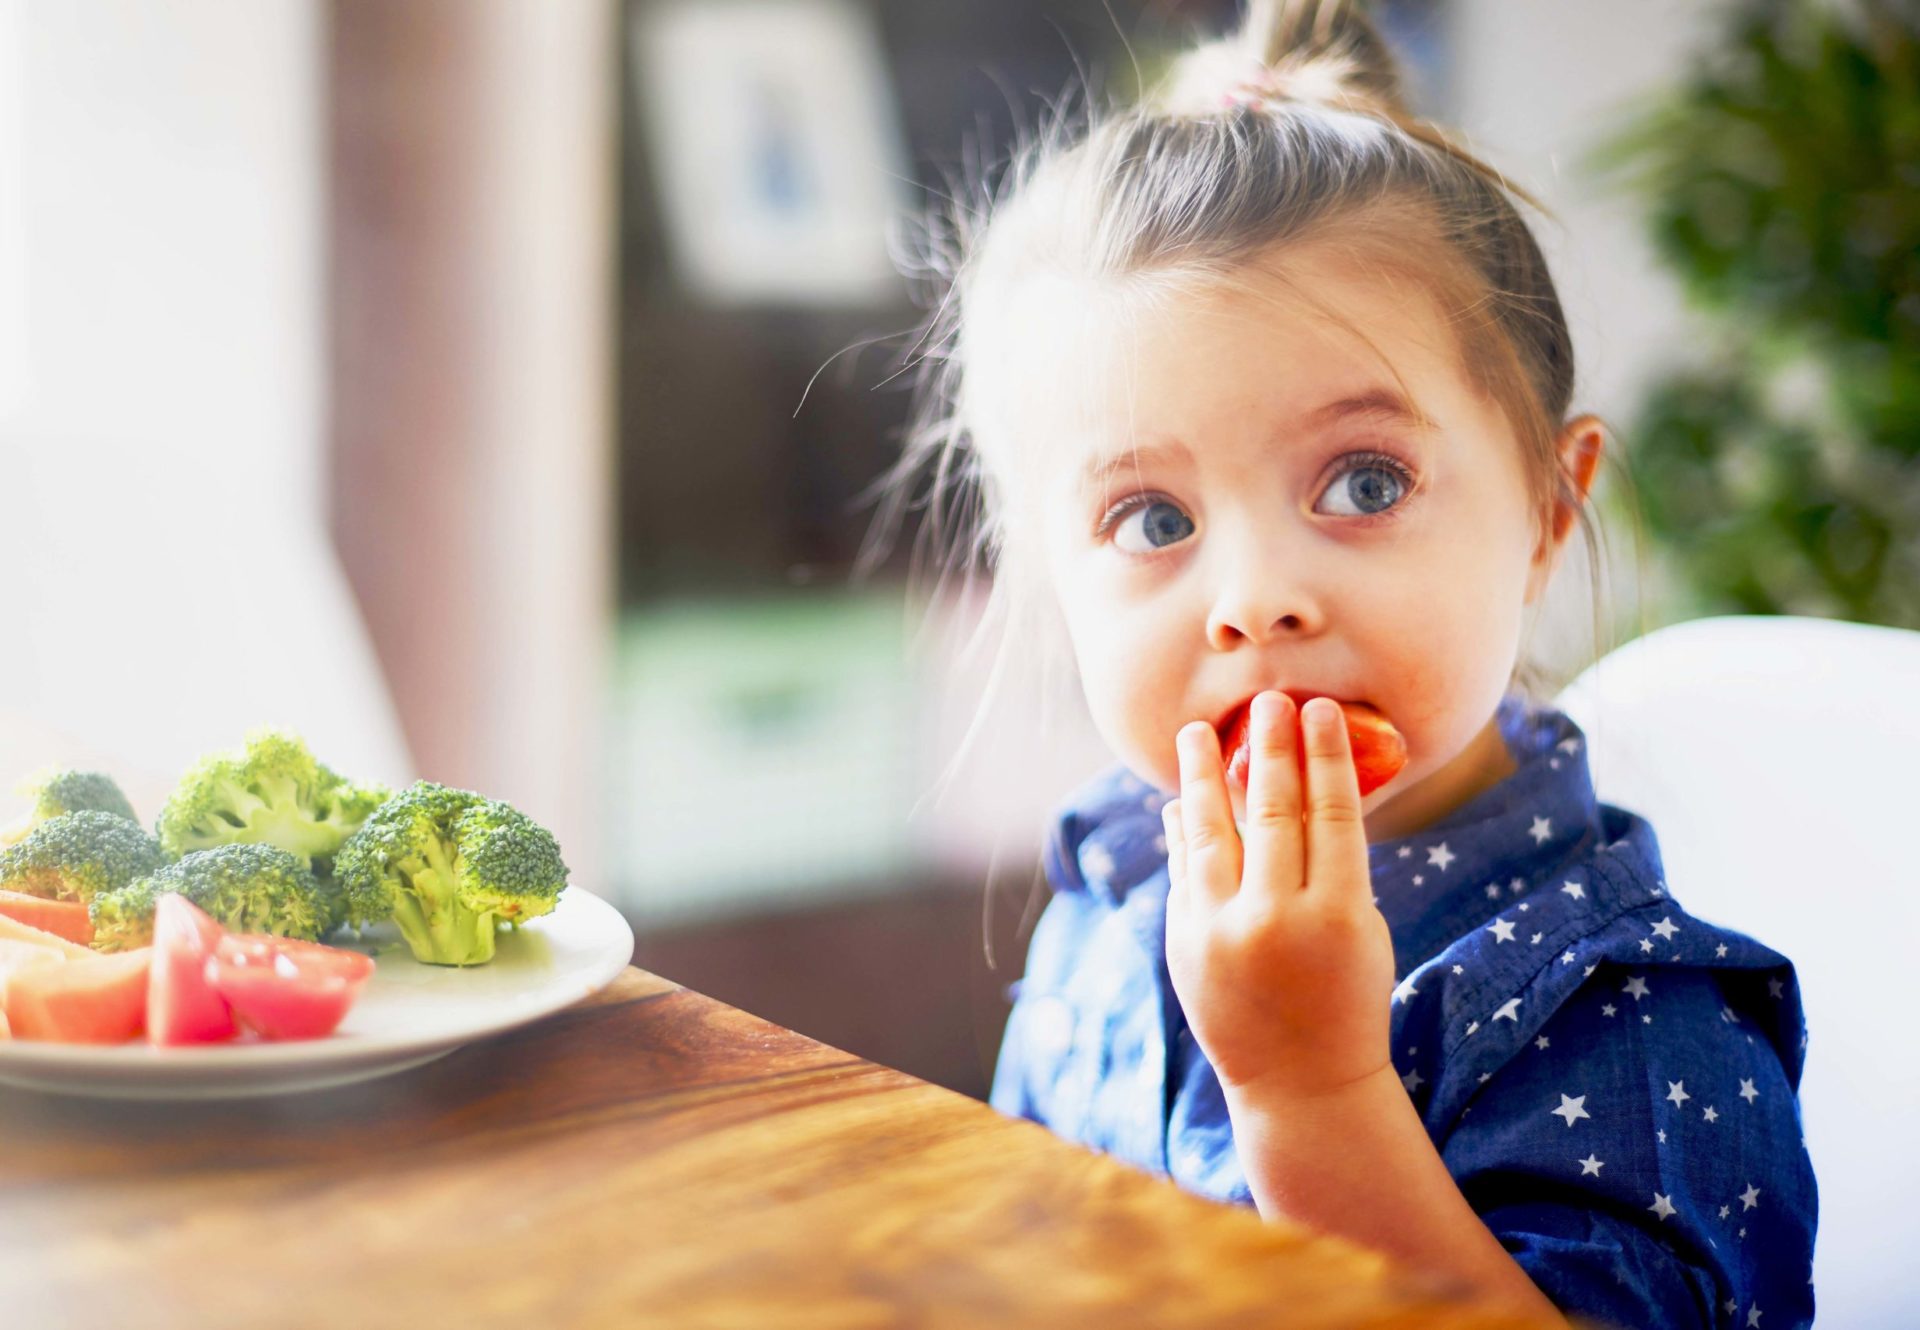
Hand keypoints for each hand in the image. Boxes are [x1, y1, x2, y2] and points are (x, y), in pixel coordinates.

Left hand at [1162, 692, 1395, 1102]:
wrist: (1301, 1084)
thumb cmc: (1346, 998)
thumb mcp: (1360, 932)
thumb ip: (1331, 867)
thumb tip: (1297, 789)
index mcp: (1338, 915)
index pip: (1332, 814)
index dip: (1324, 755)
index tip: (1317, 710)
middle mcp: (1276, 920)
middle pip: (1273, 812)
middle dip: (1270, 749)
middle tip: (1267, 701)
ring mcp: (1221, 932)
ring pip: (1210, 833)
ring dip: (1203, 776)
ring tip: (1197, 731)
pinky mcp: (1184, 943)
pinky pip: (1183, 870)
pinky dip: (1182, 831)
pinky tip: (1182, 798)